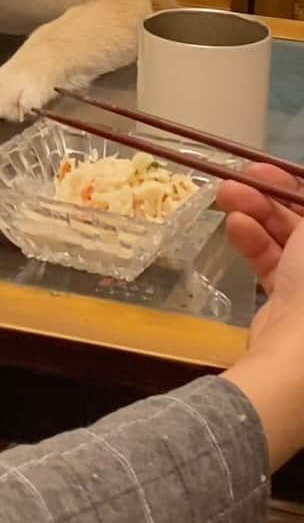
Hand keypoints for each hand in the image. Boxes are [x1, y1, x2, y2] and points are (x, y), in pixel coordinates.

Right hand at [218, 165, 303, 348]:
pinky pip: (272, 264)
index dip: (296, 186)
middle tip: (240, 178)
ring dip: (256, 215)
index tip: (268, 170)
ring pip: (287, 241)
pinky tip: (233, 226)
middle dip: (272, 197)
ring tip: (225, 198)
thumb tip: (300, 183)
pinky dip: (253, 243)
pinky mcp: (289, 306)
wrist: (299, 353)